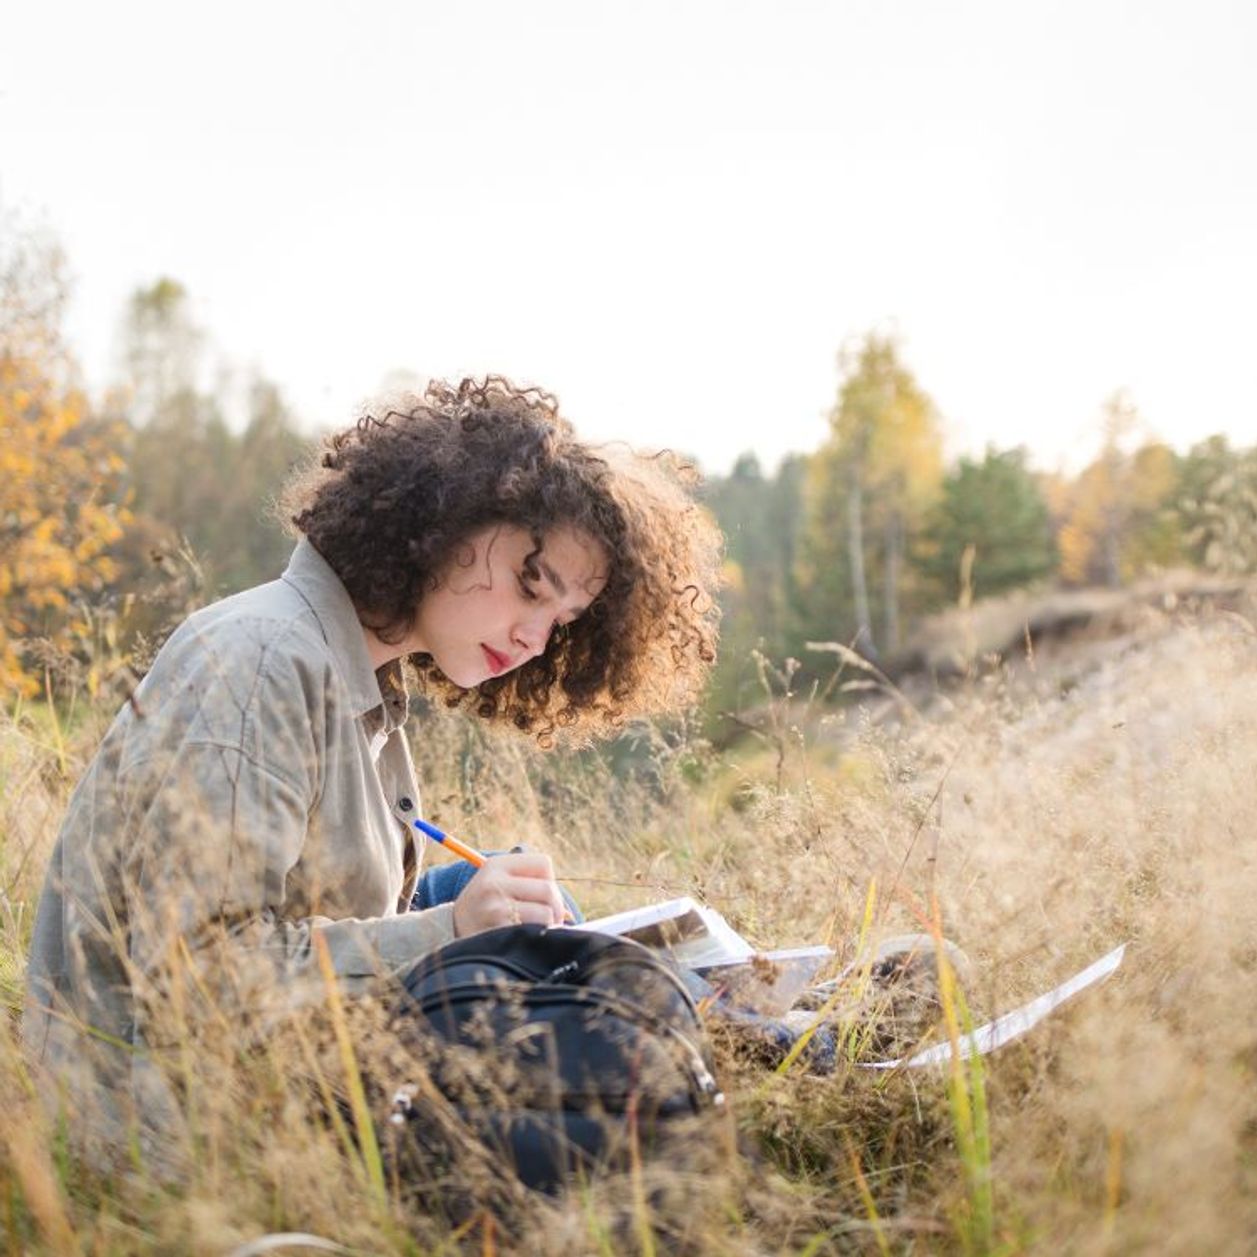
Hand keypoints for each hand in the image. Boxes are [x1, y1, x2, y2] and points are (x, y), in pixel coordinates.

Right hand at [451, 851, 567, 937]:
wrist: (449, 934)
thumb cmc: (485, 908)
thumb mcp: (498, 883)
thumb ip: (529, 883)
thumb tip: (566, 910)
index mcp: (496, 865)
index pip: (543, 863)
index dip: (548, 880)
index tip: (540, 896)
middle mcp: (493, 883)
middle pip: (549, 890)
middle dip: (556, 907)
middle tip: (549, 919)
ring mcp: (495, 908)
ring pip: (547, 913)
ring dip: (549, 925)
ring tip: (535, 930)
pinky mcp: (499, 932)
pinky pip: (537, 933)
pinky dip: (540, 937)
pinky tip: (527, 940)